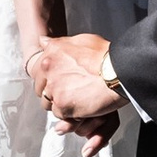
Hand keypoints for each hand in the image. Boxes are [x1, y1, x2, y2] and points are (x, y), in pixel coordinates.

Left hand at [25, 30, 126, 156]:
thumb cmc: (105, 56)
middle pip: (42, 89)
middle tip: (70, 92)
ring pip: (49, 104)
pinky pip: (60, 115)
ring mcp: (54, 88)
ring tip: (78, 99)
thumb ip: (58, 43)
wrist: (118, 72)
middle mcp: (48, 70)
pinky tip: (82, 107)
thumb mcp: (81, 40)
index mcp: (51, 54)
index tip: (57, 82)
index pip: (38, 72)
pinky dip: (70, 115)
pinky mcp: (62, 105)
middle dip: (53, 93)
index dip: (48, 79)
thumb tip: (43, 41)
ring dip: (61, 104)